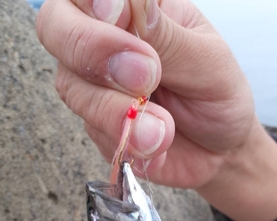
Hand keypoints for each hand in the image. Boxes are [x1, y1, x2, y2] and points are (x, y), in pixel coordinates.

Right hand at [37, 0, 276, 220]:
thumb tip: (126, 2)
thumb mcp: (206, 59)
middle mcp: (104, 43)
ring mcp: (95, 87)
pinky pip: (94, 132)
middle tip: (146, 78)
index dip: (89, 0)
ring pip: (72, 88)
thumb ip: (165, 35)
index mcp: (134, 10)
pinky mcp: (98, 127)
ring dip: (120, 113)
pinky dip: (129, 143)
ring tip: (165, 128)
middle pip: (55, 28)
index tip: (118, 17)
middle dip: (93, 52)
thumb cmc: (216, 94)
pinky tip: (158, 146)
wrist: (220, 150)